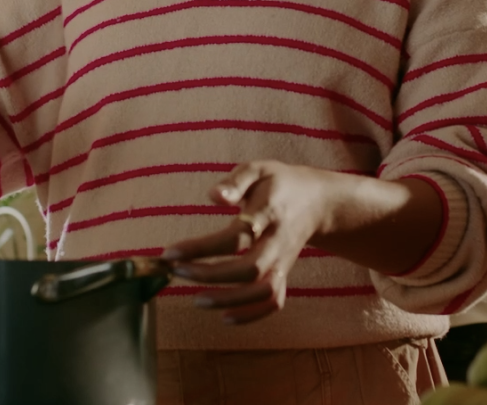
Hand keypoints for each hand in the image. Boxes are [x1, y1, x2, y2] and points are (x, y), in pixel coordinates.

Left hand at [161, 161, 336, 324]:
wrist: (316, 201)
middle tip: (177, 272)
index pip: (235, 237)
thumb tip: (213, 196)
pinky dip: (251, 315)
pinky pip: (274, 302)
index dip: (202, 248)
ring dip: (229, 300)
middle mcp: (278, 242)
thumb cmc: (278, 183)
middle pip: (250, 269)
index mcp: (269, 213)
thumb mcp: (258, 169)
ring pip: (263, 291)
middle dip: (211, 276)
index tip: (171, 252)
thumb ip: (235, 181)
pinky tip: (225, 317)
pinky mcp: (285, 274)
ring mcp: (284, 262)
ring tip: (197, 300)